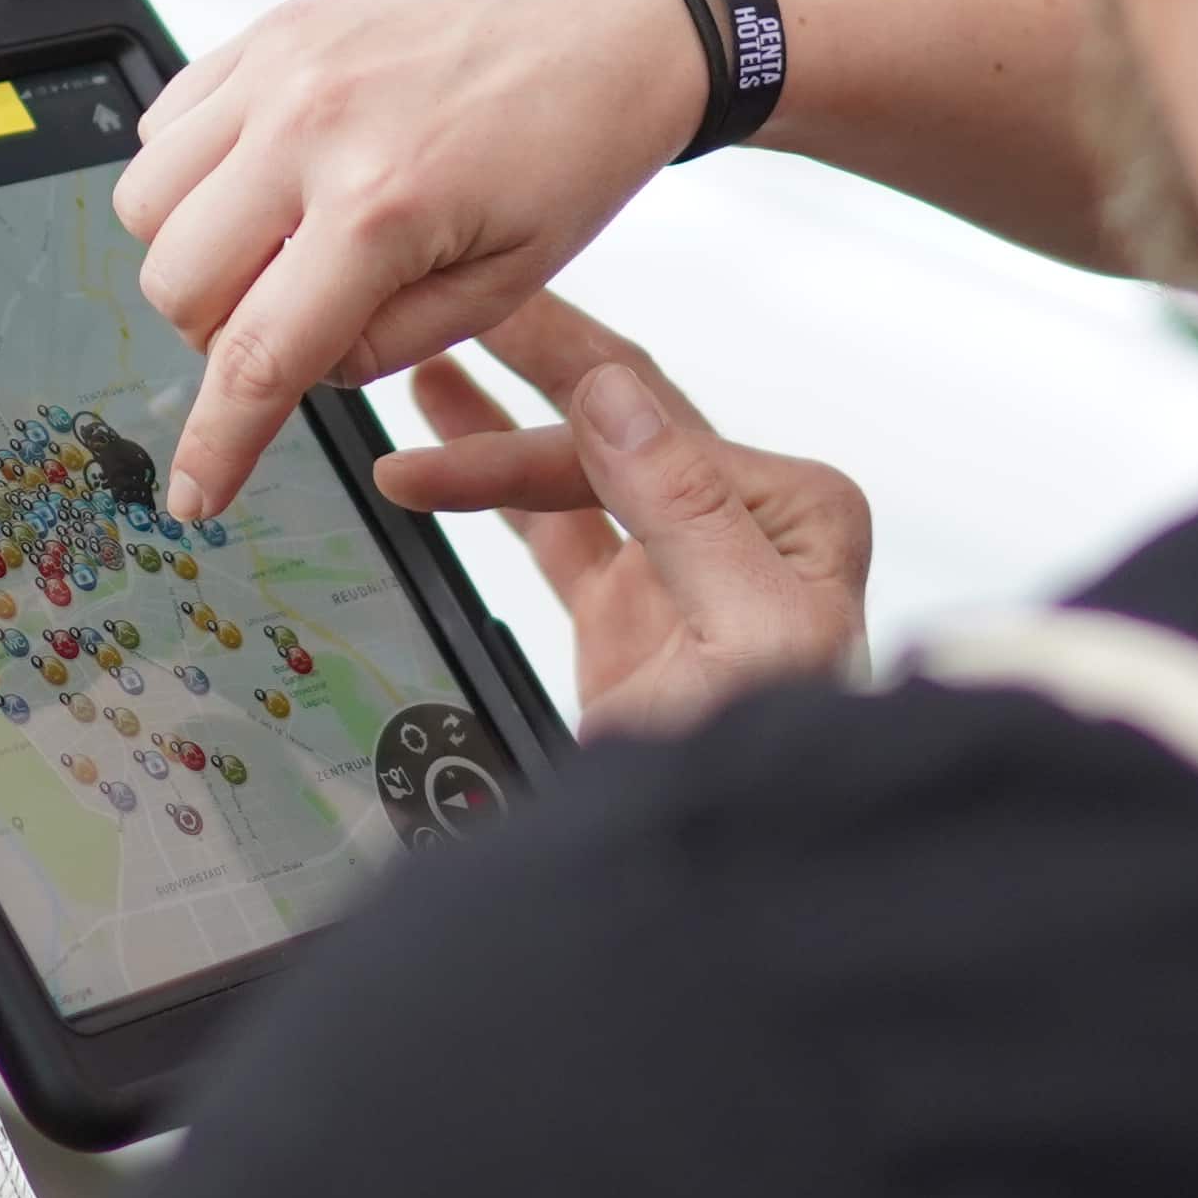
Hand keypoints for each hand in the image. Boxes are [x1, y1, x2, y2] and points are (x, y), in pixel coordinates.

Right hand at [119, 0, 709, 521]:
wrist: (616, 11)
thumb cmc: (581, 136)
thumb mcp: (509, 284)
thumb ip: (388, 344)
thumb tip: (299, 367)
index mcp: (381, 206)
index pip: (257, 356)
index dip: (215, 443)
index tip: (196, 493)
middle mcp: (309, 126)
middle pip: (177, 282)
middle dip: (219, 334)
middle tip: (294, 324)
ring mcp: (279, 67)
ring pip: (144, 201)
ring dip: (194, 252)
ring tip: (279, 248)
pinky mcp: (271, 29)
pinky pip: (165, 120)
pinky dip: (192, 170)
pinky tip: (267, 181)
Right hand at [378, 297, 873, 738]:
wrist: (753, 893)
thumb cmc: (779, 776)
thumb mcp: (749, 634)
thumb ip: (684, 509)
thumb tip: (614, 397)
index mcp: (793, 508)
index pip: (645, 417)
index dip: (548, 376)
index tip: (469, 320)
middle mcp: (743, 523)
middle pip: (603, 420)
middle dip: (507, 372)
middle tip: (423, 304)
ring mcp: (681, 567)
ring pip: (566, 466)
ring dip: (484, 426)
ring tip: (403, 369)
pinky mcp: (631, 615)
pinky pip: (549, 529)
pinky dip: (488, 487)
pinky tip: (432, 452)